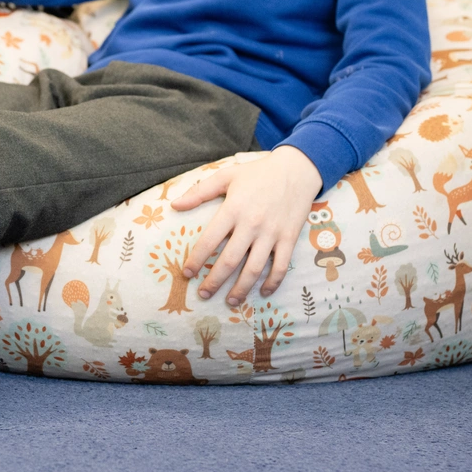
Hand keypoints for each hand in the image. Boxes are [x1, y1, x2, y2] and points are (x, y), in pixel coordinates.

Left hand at [171, 146, 323, 305]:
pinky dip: (272, 282)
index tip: (187, 273)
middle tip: (204, 294)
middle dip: (214, 281)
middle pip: (230, 260)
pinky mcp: (289, 238)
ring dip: (241, 288)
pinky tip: (263, 292)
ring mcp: (272, 233)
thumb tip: (174, 205)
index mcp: (233, 209)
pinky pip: (280, 266)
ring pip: (254, 268)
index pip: (210, 240)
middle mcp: (251, 224)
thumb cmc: (258, 173)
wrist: (297, 169)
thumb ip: (199, 191)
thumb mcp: (226, 175)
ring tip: (230, 301)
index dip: (197, 259)